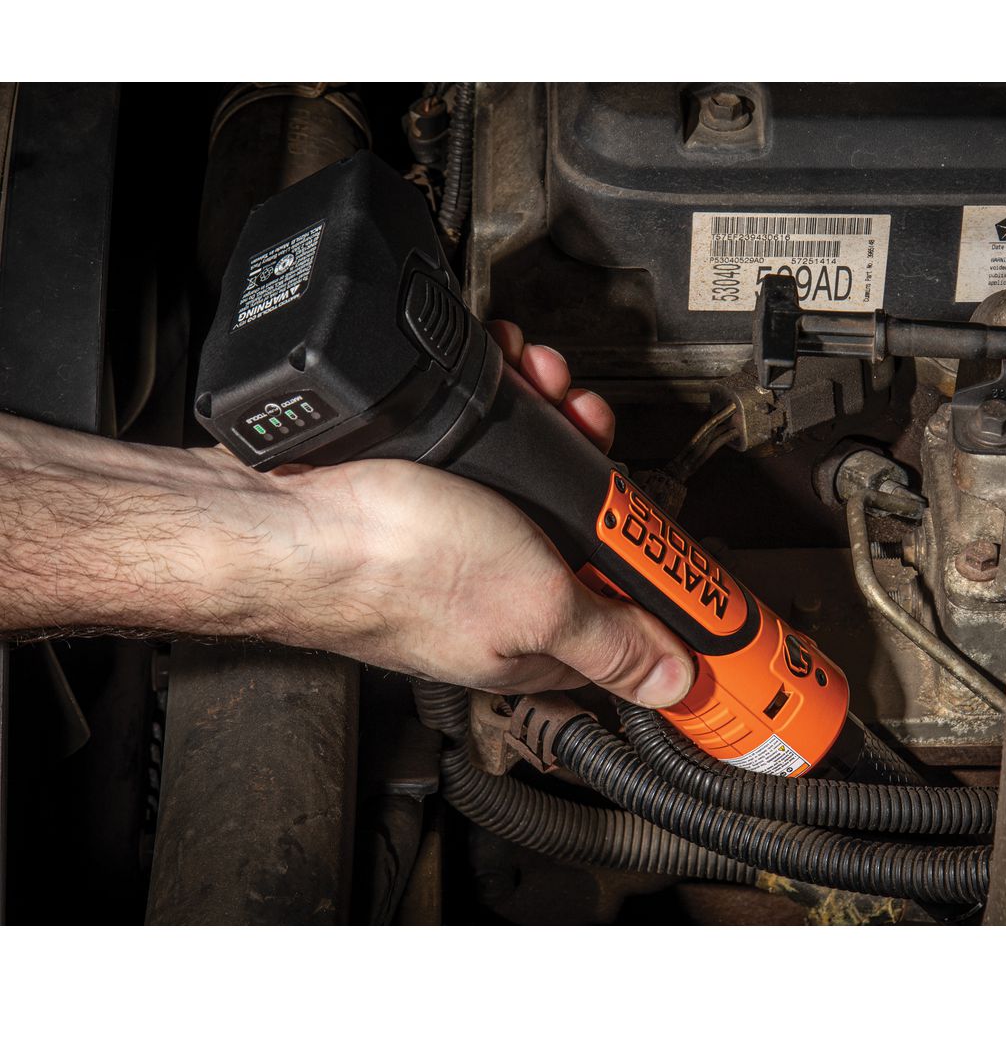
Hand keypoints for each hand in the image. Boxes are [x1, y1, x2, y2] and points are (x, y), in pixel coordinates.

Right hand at [275, 322, 695, 704]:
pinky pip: (493, 443)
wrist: (279, 512)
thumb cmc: (392, 565)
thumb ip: (610, 638)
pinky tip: (499, 376)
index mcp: (534, 644)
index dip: (655, 562)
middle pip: (588, 525)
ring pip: (543, 473)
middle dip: (599, 463)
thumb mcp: (534, 604)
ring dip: (553, 419)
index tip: (670, 520)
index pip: (626, 613)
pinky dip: (503, 404)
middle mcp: (502, 595)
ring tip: (540, 386)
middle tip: (588, 426)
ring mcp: (465, 539)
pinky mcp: (429, 490)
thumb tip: (676, 680)